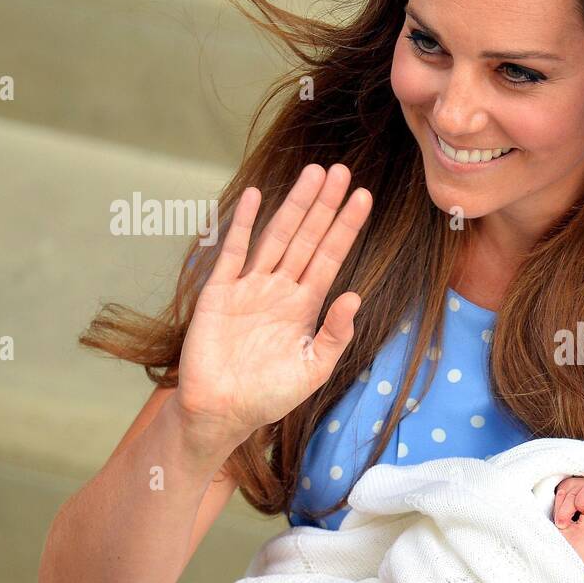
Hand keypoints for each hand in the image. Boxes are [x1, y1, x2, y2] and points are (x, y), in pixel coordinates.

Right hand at [175, 164, 371, 453]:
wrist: (221, 412)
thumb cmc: (269, 396)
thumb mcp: (313, 369)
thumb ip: (335, 335)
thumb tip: (355, 297)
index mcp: (305, 306)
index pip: (330, 257)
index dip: (346, 227)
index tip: (364, 198)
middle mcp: (280, 289)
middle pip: (307, 237)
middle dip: (325, 205)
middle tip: (343, 171)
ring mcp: (249, 287)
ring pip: (277, 236)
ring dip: (295, 205)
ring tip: (314, 174)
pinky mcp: (219, 292)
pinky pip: (234, 251)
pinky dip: (245, 224)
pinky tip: (259, 196)